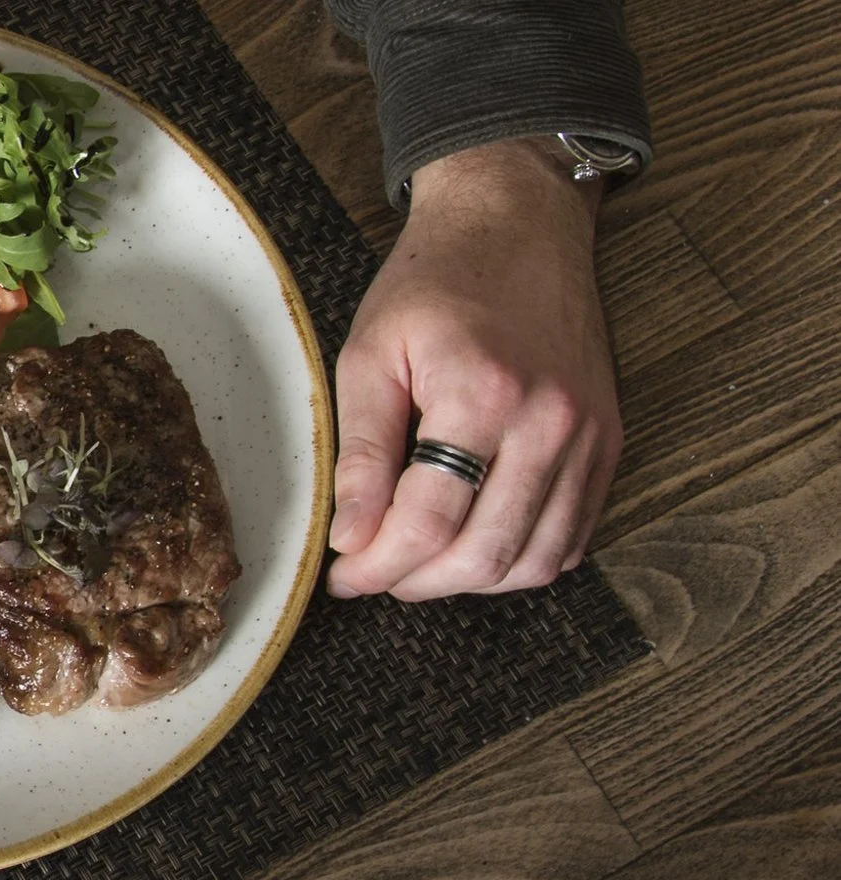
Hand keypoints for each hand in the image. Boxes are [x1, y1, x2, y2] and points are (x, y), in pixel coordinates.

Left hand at [326, 138, 619, 599]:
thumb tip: (351, 539)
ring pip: (536, 559)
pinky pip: (573, 535)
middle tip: (376, 574)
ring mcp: (588, 434)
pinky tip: (475, 543)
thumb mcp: (370, 357)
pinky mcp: (608, 439)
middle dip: (418, 582)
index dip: (378, 565)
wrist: (518, 223)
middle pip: (485, 554)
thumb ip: (361, 455)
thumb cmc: (437, 282)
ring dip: (470, 580)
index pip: (429, 522)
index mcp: (481, 395)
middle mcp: (548, 422)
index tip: (345, 576)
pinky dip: (522, 559)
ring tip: (421, 562)